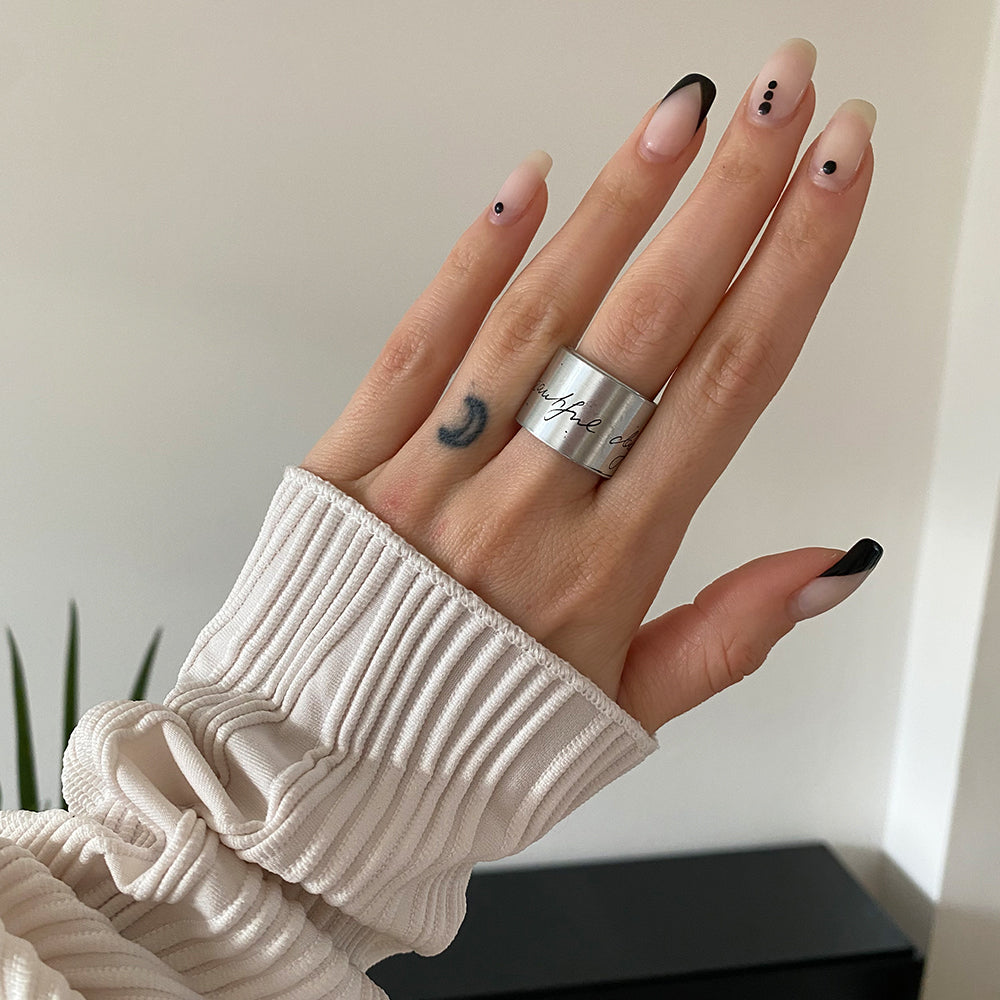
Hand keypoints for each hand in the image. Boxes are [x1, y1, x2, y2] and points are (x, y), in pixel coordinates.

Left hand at [301, 39, 879, 735]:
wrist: (320, 781)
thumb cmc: (474, 747)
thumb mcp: (624, 715)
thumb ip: (730, 633)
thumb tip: (834, 561)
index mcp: (606, 569)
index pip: (724, 388)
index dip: (791, 269)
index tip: (837, 176)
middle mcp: (525, 508)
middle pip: (645, 329)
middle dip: (728, 200)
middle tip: (786, 97)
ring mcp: (431, 475)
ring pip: (538, 318)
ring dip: (617, 207)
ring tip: (680, 115)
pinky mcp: (350, 461)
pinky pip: (417, 345)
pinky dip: (472, 261)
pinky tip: (526, 185)